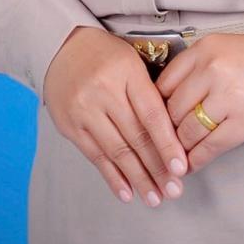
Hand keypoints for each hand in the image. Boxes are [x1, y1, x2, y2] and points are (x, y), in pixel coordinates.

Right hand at [41, 26, 189, 207]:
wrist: (62, 47)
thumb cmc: (105, 54)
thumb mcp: (132, 61)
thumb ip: (150, 92)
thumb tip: (174, 132)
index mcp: (127, 73)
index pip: (152, 114)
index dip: (168, 143)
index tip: (181, 167)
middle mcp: (104, 92)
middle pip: (136, 137)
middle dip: (157, 168)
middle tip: (174, 190)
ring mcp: (85, 111)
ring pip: (117, 151)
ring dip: (138, 178)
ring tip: (155, 197)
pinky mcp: (70, 126)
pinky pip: (95, 156)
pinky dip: (112, 177)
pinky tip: (127, 192)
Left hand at [154, 33, 243, 174]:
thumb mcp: (228, 49)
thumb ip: (200, 68)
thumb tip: (171, 101)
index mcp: (206, 49)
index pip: (164, 83)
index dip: (158, 107)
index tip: (157, 121)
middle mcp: (212, 70)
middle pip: (172, 110)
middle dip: (168, 131)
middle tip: (164, 145)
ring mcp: (228, 96)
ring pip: (187, 131)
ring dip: (180, 149)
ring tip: (177, 158)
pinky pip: (209, 147)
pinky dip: (197, 159)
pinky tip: (193, 164)